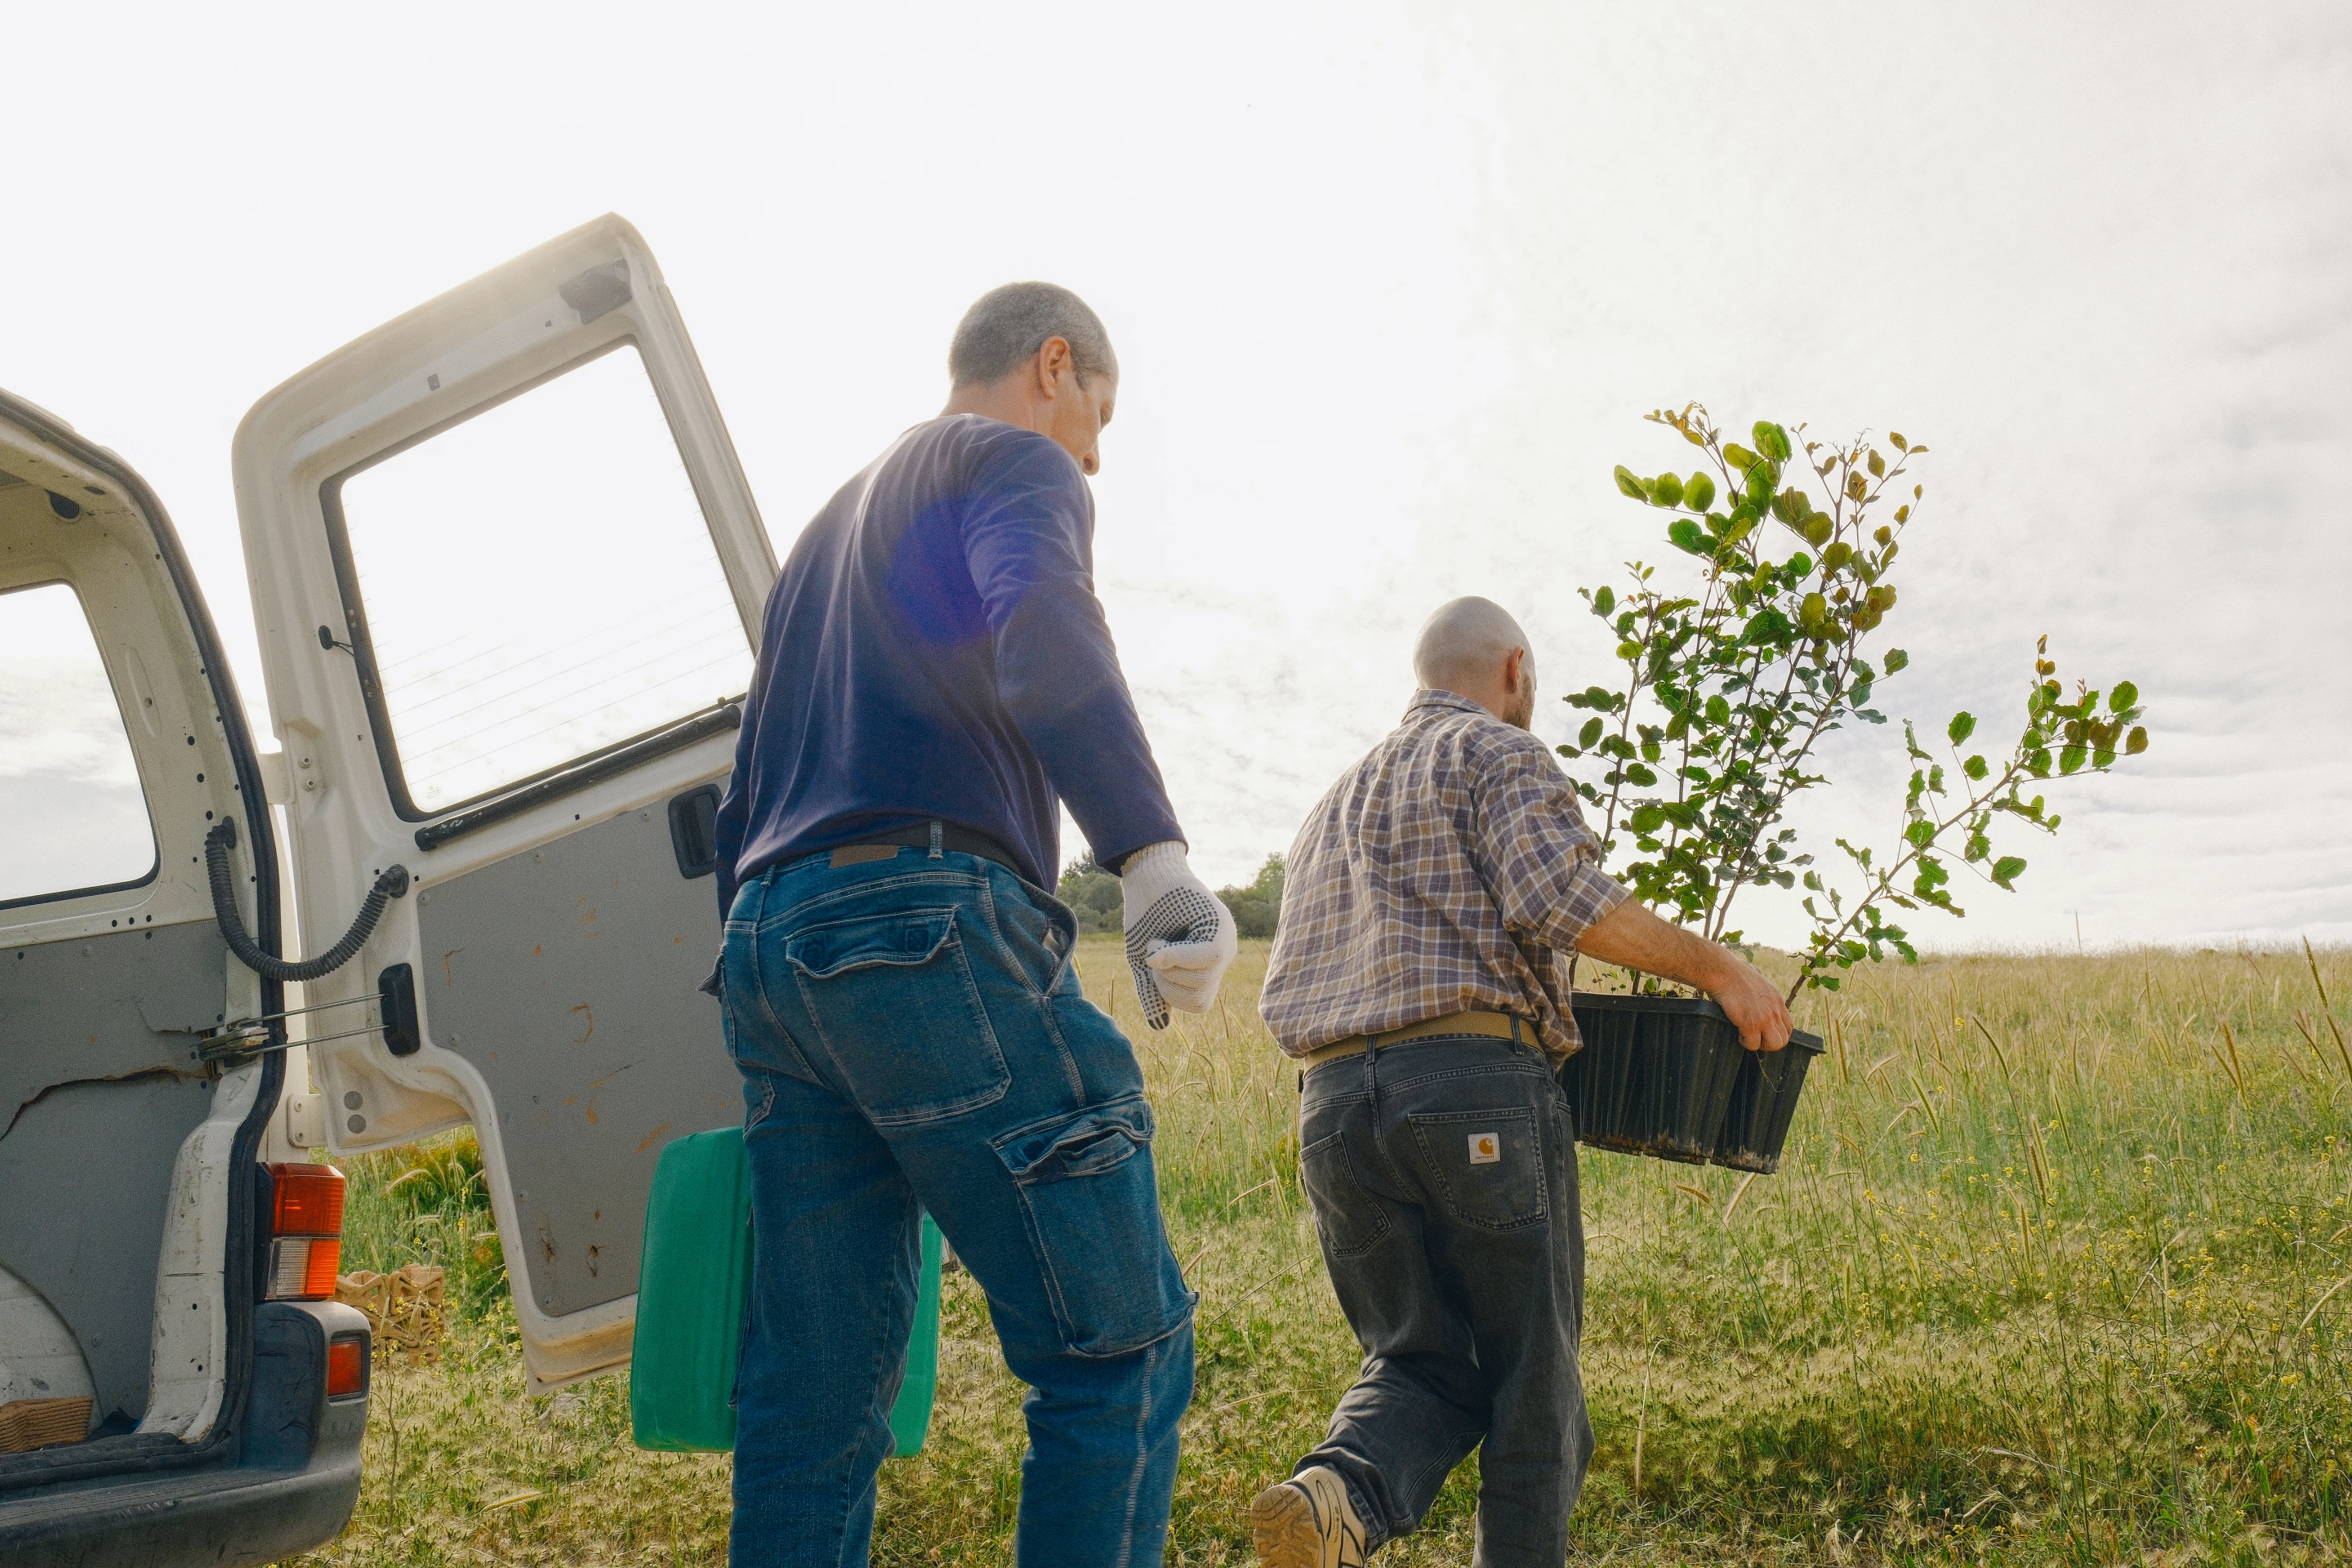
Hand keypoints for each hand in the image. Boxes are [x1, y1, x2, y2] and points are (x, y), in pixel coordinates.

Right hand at [1118, 842, 1238, 1028]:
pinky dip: (1177, 957)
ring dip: (1169, 967)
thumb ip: (1154, 991)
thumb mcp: (1143, 961)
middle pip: (1200, 997)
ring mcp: (1225, 938)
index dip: (1171, 996)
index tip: (1153, 970)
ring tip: (1158, 941)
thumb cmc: (1145, 915)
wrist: (1146, 875)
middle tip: (1154, 956)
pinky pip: (1206, 957)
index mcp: (1207, 966)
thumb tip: (1161, 1027)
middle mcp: (1223, 954)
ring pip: (1202, 980)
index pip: (1198, 1003)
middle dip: (1167, 984)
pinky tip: (1158, 947)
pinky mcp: (1221, 923)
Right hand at [1706, 950, 1792, 1052]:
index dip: (1777, 1033)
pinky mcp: (1750, 1024)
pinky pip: (1753, 1044)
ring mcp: (1764, 1018)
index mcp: (1777, 1000)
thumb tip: (1757, 974)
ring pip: (1774, 1045)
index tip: (1765, 1033)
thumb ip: (1760, 979)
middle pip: (1783, 1040)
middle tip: (1754, 1037)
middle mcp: (1774, 1011)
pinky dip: (1745, 1042)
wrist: (1724, 972)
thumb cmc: (1734, 971)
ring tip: (1747, 1037)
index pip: (1789, 1027)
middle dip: (1768, 1042)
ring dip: (1760, 1044)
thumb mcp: (1756, 973)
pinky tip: (1737, 1032)